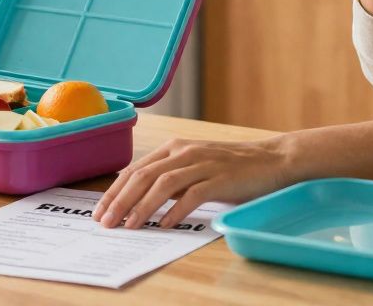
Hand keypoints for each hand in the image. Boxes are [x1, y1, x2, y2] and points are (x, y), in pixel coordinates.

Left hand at [92, 136, 292, 228]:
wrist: (272, 159)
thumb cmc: (231, 167)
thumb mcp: (194, 167)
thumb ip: (170, 178)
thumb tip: (137, 200)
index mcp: (174, 147)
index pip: (135, 169)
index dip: (114, 191)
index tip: (100, 210)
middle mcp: (185, 151)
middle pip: (143, 175)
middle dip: (120, 200)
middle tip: (106, 222)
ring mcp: (203, 163)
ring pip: (162, 184)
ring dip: (142, 206)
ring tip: (129, 225)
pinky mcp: (221, 178)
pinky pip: (192, 195)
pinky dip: (175, 211)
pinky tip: (164, 225)